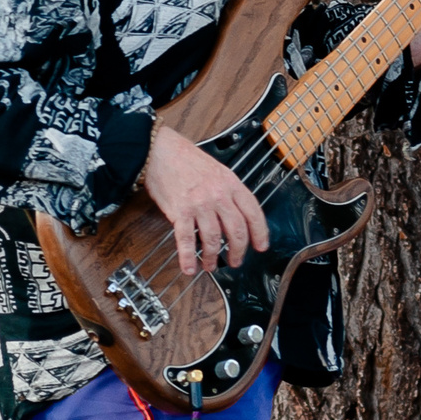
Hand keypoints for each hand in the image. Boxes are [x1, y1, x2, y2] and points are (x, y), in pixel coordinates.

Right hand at [143, 128, 268, 275]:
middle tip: (236, 261)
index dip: (260, 233)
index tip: (261, 246)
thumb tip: (236, 213)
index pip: (253, 213)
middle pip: (236, 230)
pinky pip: (186, 240)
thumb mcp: (218, 170)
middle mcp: (219, 196)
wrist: (160, 151)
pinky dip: (188, 258)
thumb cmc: (186, 159)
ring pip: (213, 239)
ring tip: (211, 265)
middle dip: (239, 251)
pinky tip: (189, 268)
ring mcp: (200, 205)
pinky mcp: (180, 212)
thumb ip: (228, 191)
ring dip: (213, 257)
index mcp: (231, 184)